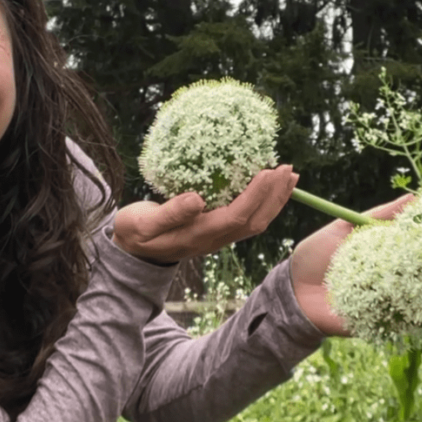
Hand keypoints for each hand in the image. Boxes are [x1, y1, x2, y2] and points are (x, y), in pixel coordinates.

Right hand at [113, 165, 298, 264]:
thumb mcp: (143, 223)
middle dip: (274, 196)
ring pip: (256, 222)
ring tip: (289, 176)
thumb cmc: (134, 232)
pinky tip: (269, 186)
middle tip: (287, 169)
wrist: (132, 252)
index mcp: (199, 235)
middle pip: (255, 221)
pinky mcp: (217, 231)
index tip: (268, 171)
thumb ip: (170, 213)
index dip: (256, 195)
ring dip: (275, 199)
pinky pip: (248, 218)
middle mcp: (214, 239)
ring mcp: (218, 237)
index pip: (236, 216)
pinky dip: (264, 201)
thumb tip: (198, 199)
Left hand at [290, 193, 415, 336]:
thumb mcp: (344, 228)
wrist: (292, 293)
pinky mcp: (377, 323)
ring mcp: (384, 302)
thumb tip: (413, 198)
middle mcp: (388, 279)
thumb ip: (377, 215)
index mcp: (383, 255)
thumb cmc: (315, 257)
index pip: (415, 247)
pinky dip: (419, 319)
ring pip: (418, 299)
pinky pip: (401, 322)